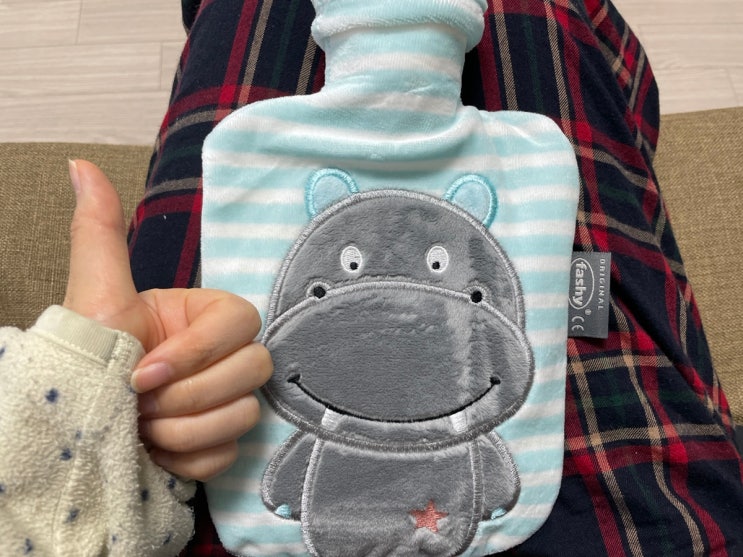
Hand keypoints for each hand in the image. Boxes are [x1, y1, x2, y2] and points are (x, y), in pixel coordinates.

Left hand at [64, 160, 271, 480]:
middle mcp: (222, 356)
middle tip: (139, 402)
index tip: (143, 371)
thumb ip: (98, 231)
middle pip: (254, 371)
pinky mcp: (222, 442)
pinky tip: (154, 453)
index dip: (197, 352)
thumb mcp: (95, 296)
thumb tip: (80, 165)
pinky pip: (229, 452)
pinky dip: (186, 458)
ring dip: (183, 431)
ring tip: (140, 428)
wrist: (71, 430)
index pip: (242, 323)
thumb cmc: (85, 359)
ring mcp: (227, 400)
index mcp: (204, 317)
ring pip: (245, 415)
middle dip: (186, 396)